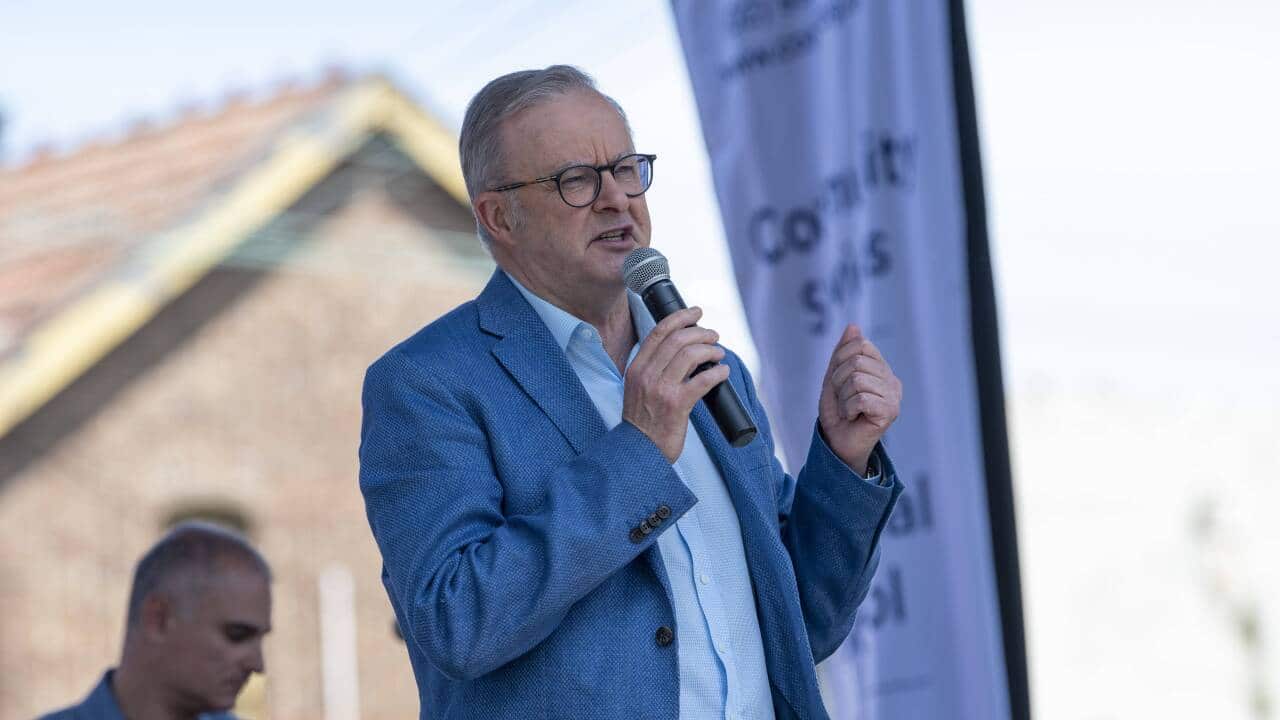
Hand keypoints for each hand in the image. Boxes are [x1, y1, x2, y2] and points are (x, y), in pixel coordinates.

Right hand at [623, 307, 730, 461]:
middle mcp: (646, 375)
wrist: (640, 451)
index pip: (659, 332)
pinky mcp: (677, 405)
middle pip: (678, 339)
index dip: (680, 317)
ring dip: (711, 350)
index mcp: (636, 368)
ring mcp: (661, 389)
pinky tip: (723, 372)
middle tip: (714, 336)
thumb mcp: (638, 388)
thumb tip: (683, 349)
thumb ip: (653, 369)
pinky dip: (717, 372)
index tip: (696, 312)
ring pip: (691, 355)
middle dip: (701, 332)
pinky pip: (703, 380)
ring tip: (719, 354)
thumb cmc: (644, 421)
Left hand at [818, 324, 901, 474]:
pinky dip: (848, 409)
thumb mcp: (834, 377)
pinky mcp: (891, 412)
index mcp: (881, 369)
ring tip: (848, 410)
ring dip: (843, 397)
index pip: (860, 345)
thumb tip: (853, 326)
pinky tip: (853, 418)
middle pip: (857, 361)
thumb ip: (843, 352)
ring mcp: (894, 396)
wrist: (837, 443)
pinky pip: (861, 398)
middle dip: (839, 381)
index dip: (840, 361)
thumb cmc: (837, 412)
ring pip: (857, 379)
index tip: (839, 382)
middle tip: (843, 400)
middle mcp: (891, 380)